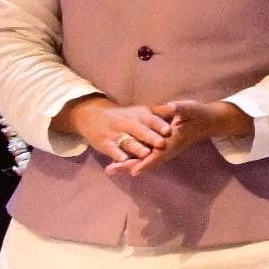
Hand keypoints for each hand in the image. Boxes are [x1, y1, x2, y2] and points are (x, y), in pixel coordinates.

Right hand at [63, 94, 181, 166]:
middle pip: (140, 131)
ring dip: (136, 148)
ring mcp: (116, 134)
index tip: (169, 130)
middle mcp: (128, 123)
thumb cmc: (125, 115)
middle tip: (161, 143)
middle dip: (151, 137)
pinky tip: (123, 160)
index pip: (151, 120)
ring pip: (128, 141)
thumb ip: (160, 111)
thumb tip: (176, 107)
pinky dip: (117, 155)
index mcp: (139, 115)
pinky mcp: (105, 143)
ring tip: (145, 154)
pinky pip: (112, 150)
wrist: (92, 115)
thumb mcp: (142, 110)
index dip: (160, 125)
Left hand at [109, 98, 246, 177]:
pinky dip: (133, 160)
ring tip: (110, 169)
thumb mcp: (192, 109)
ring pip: (145, 161)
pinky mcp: (162, 148)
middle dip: (129, 166)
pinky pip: (146, 157)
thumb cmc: (199, 114)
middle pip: (147, 162)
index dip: (146, 162)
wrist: (208, 122)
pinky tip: (121, 161)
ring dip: (128, 165)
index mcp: (174, 140)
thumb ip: (182, 109)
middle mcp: (168, 149)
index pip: (158, 154)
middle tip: (110, 170)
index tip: (133, 171)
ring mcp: (165, 150)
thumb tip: (171, 106)